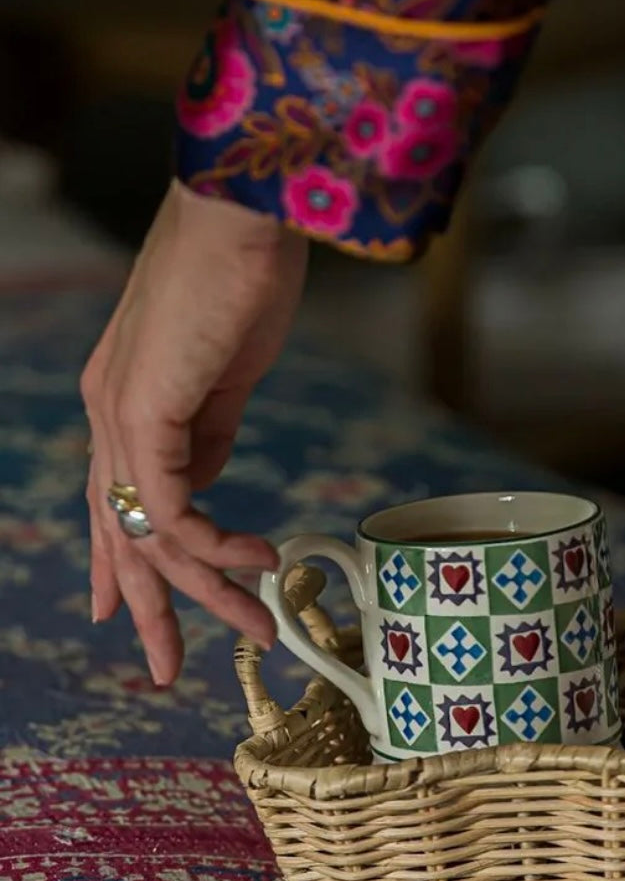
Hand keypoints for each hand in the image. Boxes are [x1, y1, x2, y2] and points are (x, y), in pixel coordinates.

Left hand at [81, 180, 307, 684]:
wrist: (239, 212)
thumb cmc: (242, 277)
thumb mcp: (226, 374)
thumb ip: (209, 430)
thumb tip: (207, 480)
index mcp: (125, 402)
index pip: (116, 503)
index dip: (123, 567)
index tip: (130, 615)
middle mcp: (109, 414)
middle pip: (121, 535)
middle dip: (150, 609)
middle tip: (166, 668)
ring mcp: (119, 413)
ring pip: (150, 534)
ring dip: (208, 589)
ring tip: (257, 625)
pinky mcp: (143, 411)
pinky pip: (171, 507)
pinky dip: (217, 544)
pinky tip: (258, 562)